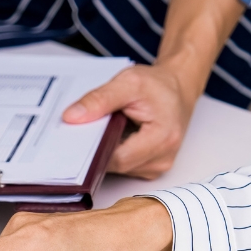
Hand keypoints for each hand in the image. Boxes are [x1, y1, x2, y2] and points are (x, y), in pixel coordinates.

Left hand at [60, 0, 245, 179]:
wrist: (178, 89)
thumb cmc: (158, 85)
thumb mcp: (128, 82)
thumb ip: (99, 99)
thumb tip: (72, 117)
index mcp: (163, 138)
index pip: (117, 158)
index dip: (94, 149)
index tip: (77, 136)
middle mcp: (162, 159)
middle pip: (116, 165)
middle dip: (98, 149)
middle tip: (87, 128)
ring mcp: (157, 167)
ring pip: (118, 168)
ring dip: (106, 150)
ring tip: (106, 128)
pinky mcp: (150, 168)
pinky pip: (124, 166)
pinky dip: (114, 152)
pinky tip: (113, 136)